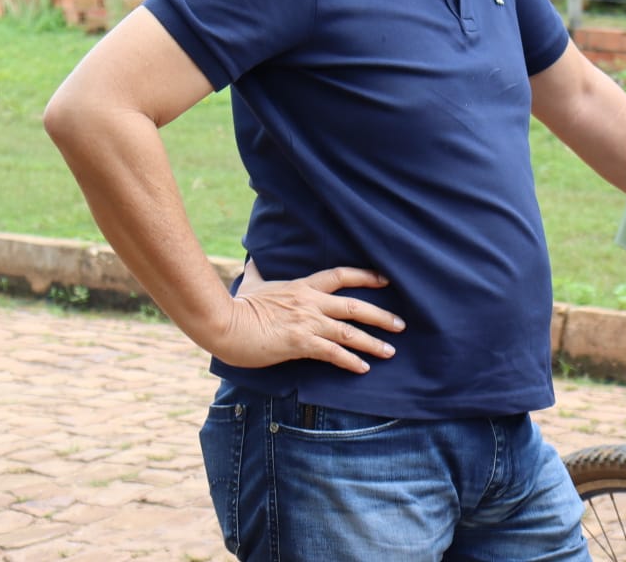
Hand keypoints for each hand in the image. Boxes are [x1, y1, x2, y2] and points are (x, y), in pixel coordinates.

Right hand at [210, 260, 404, 373]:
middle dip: (381, 315)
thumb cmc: (237, 306)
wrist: (224, 324)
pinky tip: (363, 368)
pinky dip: (351, 361)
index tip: (385, 280)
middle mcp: (312, 303)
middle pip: (356, 306)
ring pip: (350, 332)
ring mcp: (308, 323)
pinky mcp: (301, 343)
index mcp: (303, 286)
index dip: (366, 276)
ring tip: (390, 351)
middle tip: (401, 324)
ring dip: (373, 342)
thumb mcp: (252, 283)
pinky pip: (333, 353)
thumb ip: (258, 271)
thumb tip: (253, 258)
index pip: (341, 275)